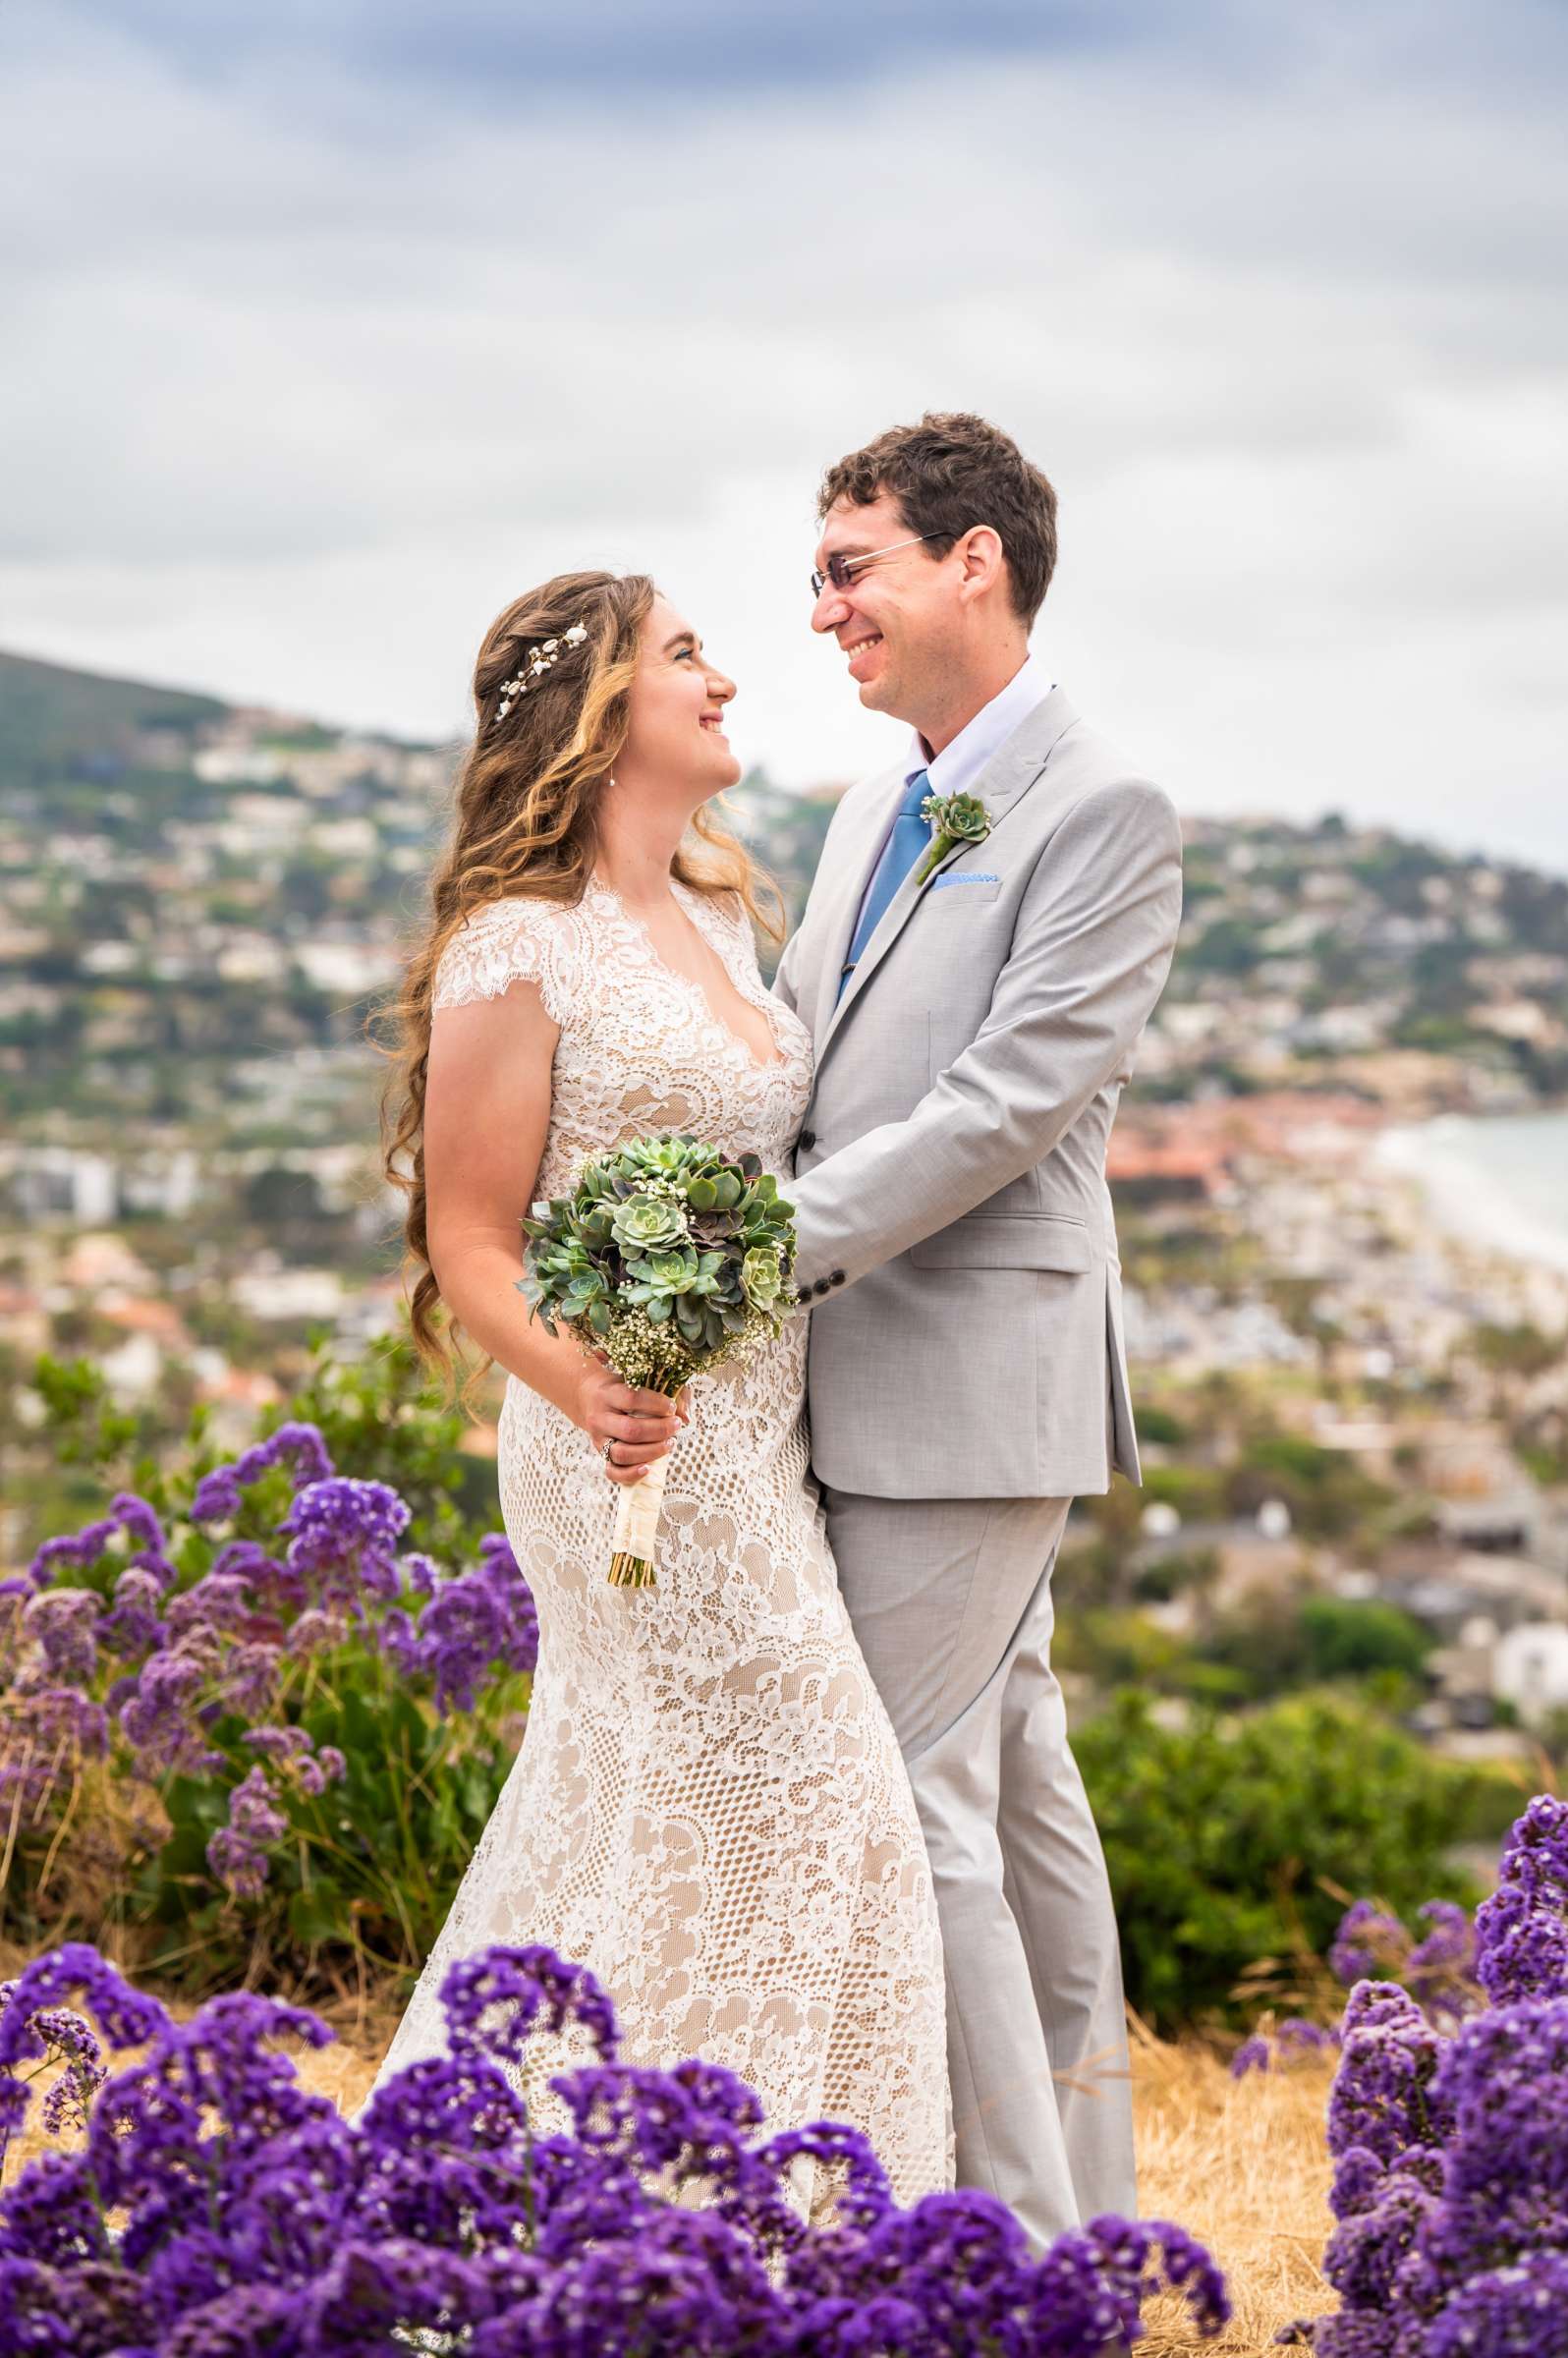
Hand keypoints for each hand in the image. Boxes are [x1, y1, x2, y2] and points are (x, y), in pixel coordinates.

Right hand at [573, 1353, 689, 1486]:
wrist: (588, 1396)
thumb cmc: (624, 1387)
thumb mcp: (642, 1379)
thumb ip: (669, 1391)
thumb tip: (685, 1417)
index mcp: (608, 1394)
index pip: (631, 1399)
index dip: (656, 1404)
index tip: (671, 1407)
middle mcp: (600, 1418)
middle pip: (630, 1430)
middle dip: (659, 1431)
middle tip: (676, 1426)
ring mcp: (598, 1439)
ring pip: (622, 1453)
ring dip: (651, 1452)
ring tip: (670, 1443)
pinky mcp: (601, 1454)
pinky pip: (613, 1471)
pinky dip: (631, 1474)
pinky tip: (648, 1469)